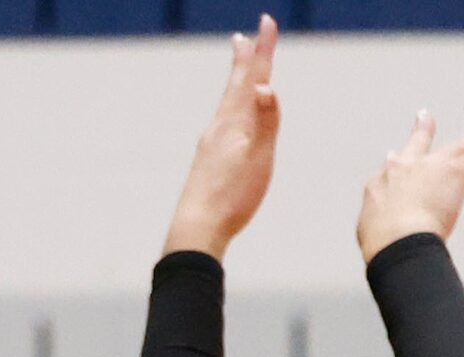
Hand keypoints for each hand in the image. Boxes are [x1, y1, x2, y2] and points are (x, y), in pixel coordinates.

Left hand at [164, 16, 279, 260]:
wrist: (197, 227)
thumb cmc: (231, 196)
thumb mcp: (257, 158)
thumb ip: (265, 122)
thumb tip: (265, 85)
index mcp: (235, 123)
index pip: (253, 78)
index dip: (263, 50)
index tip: (266, 21)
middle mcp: (220, 127)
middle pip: (235, 87)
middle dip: (243, 61)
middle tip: (243, 38)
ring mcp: (212, 144)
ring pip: (226, 105)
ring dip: (234, 85)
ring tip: (237, 75)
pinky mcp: (208, 161)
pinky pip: (222, 125)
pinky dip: (229, 112)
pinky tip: (227, 124)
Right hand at [356, 110, 463, 263]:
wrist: (396, 240)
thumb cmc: (382, 246)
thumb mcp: (374, 234)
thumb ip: (380, 229)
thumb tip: (383, 237)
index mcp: (383, 184)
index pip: (392, 169)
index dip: (394, 164)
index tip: (392, 156)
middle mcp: (405, 168)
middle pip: (419, 144)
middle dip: (424, 130)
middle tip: (425, 117)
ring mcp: (432, 166)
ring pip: (461, 146)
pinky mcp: (456, 170)